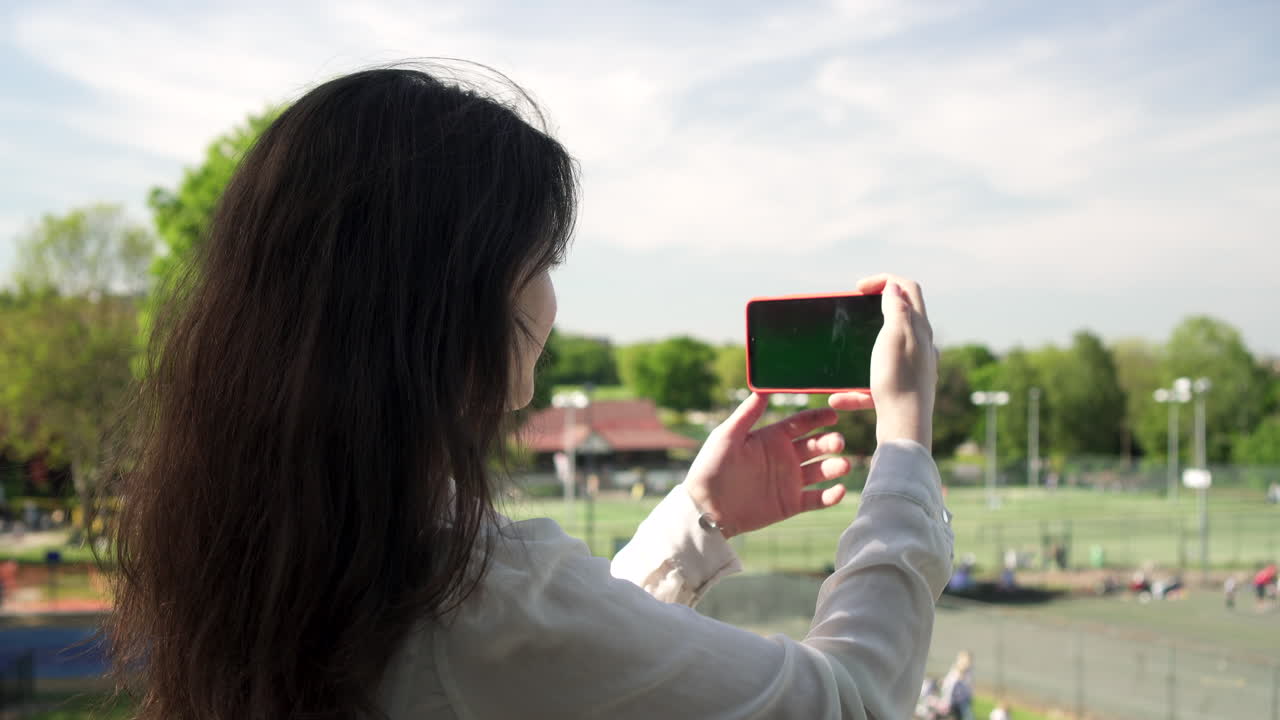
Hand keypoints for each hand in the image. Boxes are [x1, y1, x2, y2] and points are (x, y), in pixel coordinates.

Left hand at [683, 394, 851, 537]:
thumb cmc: (712, 468)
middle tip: (838, 443)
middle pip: (816, 445)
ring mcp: (789, 481)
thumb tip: (763, 387)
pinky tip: (840, 490)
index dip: (819, 418)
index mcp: (771, 438)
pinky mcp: (791, 504)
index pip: (802, 423)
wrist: (707, 508)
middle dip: (830, 442)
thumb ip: (748, 413)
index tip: (834, 415)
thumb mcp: (727, 436)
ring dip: (835, 467)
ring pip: (821, 471)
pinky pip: (817, 499)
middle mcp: (785, 457)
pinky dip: (831, 496)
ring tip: (843, 465)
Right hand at [829, 274, 937, 448]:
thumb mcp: (894, 336)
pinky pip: (877, 384)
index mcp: (920, 329)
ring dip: (860, 355)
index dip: (884, 280)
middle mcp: (922, 346)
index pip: (908, 289)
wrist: (905, 428)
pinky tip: (839, 399)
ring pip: (885, 353)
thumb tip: (895, 288)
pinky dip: (858, 389)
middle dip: (874, 314)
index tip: (859, 288)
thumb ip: (896, 309)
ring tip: (841, 363)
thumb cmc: (898, 381)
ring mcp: (914, 369)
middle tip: (853, 316)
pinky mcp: (904, 391)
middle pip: (900, 318)